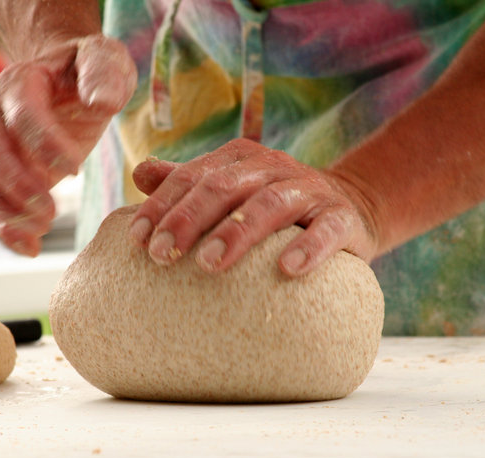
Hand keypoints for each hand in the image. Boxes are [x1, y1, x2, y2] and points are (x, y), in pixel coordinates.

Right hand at [0, 34, 135, 255]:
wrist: (66, 78)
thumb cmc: (87, 70)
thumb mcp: (104, 59)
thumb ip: (104, 75)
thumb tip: (102, 103)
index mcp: (21, 84)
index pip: (22, 117)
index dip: (44, 147)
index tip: (74, 170)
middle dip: (22, 188)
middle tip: (54, 210)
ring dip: (9, 211)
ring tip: (46, 225)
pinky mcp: (3, 173)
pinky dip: (7, 229)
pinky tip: (32, 247)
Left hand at [128, 139, 378, 275]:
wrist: (348, 208)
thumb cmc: (273, 206)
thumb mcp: (231, 190)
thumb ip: (188, 183)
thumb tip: (140, 172)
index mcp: (240, 160)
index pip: (193, 177)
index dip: (162, 206)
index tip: (136, 240)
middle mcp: (273, 168)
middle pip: (225, 187)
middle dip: (189, 219)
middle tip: (161, 255)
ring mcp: (309, 190)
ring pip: (270, 205)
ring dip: (237, 233)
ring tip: (209, 263)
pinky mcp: (342, 217)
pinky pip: (327, 230)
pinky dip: (309, 247)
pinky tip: (288, 269)